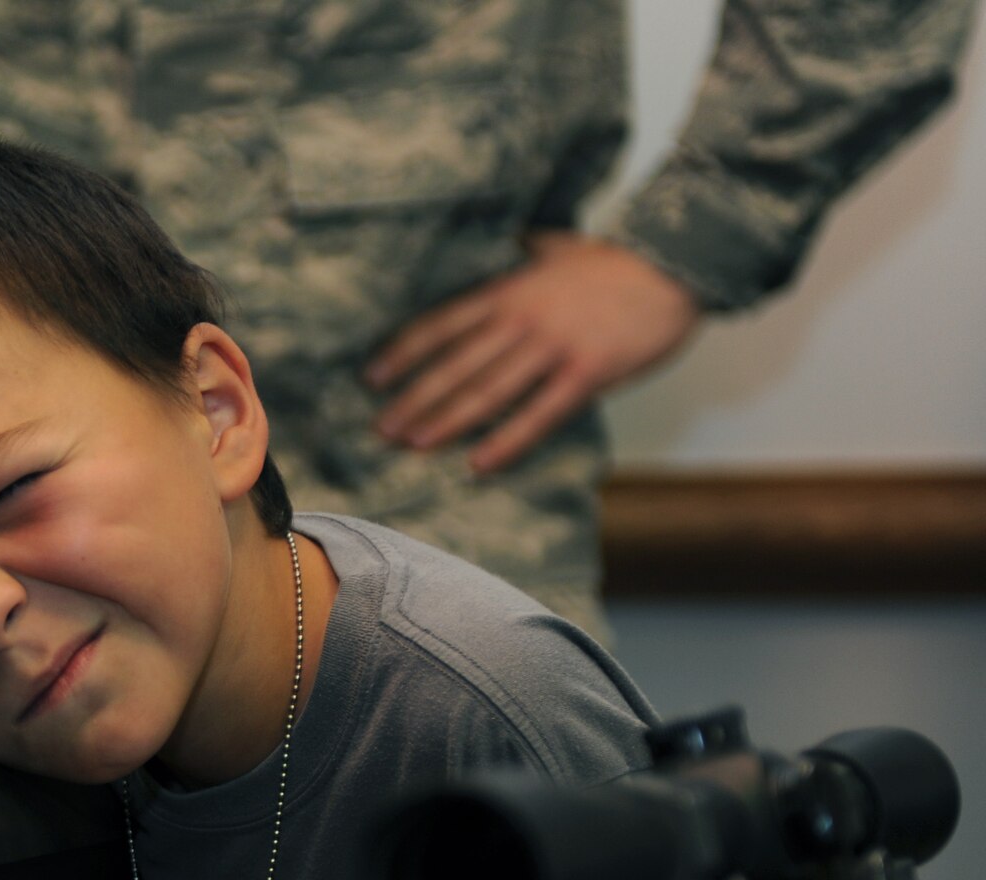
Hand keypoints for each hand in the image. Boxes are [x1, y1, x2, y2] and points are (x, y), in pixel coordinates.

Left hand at [365, 231, 701, 473]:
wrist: (677, 265)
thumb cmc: (616, 261)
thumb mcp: (557, 247)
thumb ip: (522, 254)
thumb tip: (499, 247)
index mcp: (510, 289)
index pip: (443, 324)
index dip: (404, 352)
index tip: (372, 377)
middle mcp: (523, 319)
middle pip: (456, 364)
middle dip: (414, 398)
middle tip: (381, 428)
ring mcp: (553, 347)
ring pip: (489, 390)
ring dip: (447, 420)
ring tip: (414, 445)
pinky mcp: (586, 373)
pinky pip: (539, 414)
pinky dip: (507, 440)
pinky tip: (479, 463)